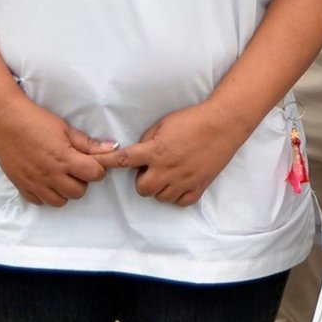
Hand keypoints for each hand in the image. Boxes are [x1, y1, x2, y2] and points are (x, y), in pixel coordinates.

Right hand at [0, 98, 118, 206]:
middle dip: (82, 181)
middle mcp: (50, 175)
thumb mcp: (66, 129)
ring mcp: (34, 183)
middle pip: (78, 192)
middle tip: (76, 167)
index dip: (97, 168)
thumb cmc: (37, 122)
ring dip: (65, 190)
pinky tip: (46, 180)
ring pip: (59, 201)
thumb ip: (89, 144)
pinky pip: (39, 202)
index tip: (92, 161)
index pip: (94, 175)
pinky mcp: (20, 186)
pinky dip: (46, 194)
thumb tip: (113, 149)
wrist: (4, 121)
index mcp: (64, 159)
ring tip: (61, 175)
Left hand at [104, 102, 249, 206]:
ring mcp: (184, 180)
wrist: (224, 124)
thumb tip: (138, 155)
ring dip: (160, 187)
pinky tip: (180, 182)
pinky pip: (180, 201)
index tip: (96, 166)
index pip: (123, 161)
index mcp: (156, 151)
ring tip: (169, 173)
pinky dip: (177, 195)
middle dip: (143, 180)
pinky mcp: (199, 186)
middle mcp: (167, 168)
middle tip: (153, 168)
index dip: (107, 163)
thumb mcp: (164, 123)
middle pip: (142, 189)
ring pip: (160, 197)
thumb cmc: (193, 119)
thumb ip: (147, 140)